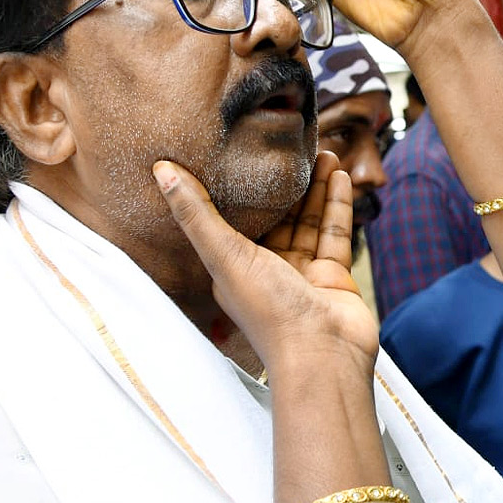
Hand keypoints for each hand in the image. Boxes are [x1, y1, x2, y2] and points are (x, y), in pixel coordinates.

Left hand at [153, 151, 378, 378]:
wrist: (323, 355)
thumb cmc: (269, 313)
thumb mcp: (224, 256)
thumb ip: (196, 214)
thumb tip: (161, 171)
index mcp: (234, 268)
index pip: (235, 220)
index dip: (243, 187)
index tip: (248, 152)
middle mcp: (268, 270)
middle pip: (278, 217)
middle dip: (288, 184)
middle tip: (296, 147)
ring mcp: (303, 273)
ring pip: (309, 221)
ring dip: (317, 187)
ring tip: (324, 152)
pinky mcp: (333, 276)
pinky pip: (334, 233)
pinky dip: (337, 205)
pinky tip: (341, 176)